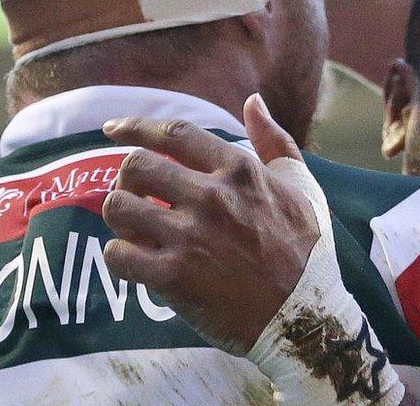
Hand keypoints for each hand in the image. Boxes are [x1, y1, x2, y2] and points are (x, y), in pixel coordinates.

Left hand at [101, 93, 319, 354]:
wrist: (305, 318)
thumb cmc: (307, 251)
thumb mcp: (302, 187)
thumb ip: (275, 141)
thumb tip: (253, 101)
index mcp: (240, 170)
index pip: (174, 134)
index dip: (136, 127)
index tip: (112, 130)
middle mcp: (212, 197)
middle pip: (136, 165)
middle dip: (127, 179)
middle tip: (136, 196)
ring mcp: (192, 237)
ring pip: (119, 206)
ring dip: (120, 217)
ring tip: (135, 229)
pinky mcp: (175, 278)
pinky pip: (118, 254)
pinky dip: (119, 256)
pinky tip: (135, 261)